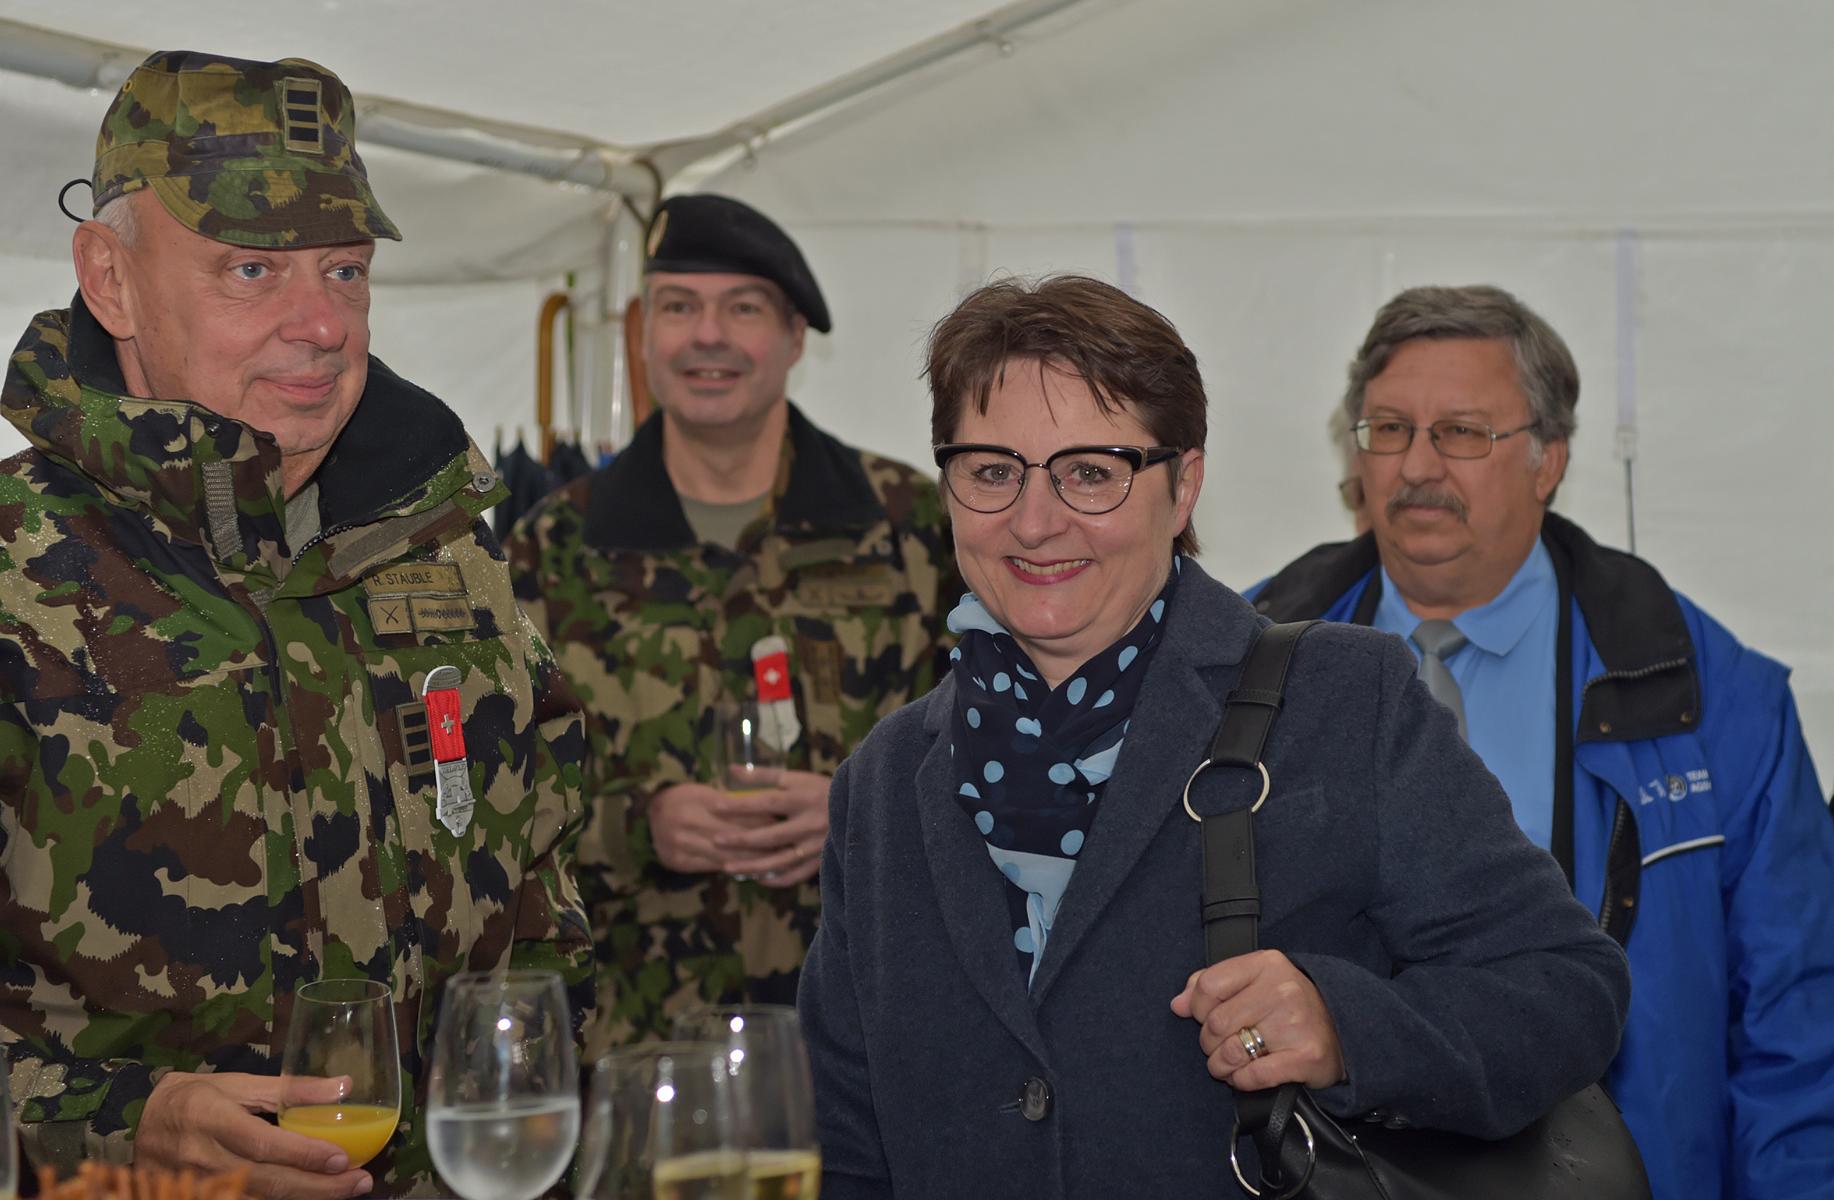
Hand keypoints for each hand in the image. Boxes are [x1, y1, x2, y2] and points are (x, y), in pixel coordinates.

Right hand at [135, 1072, 371, 1199]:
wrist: (139, 1124)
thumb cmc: (197, 1097)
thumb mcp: (240, 1084)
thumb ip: (291, 1088)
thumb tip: (345, 1085)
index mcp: (212, 1119)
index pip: (262, 1143)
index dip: (303, 1154)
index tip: (342, 1158)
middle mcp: (203, 1158)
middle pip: (266, 1181)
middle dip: (317, 1187)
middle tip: (361, 1183)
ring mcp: (197, 1187)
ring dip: (305, 1199)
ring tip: (346, 1192)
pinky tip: (310, 1199)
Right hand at [648, 782, 771, 872]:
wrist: (647, 816)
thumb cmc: (683, 798)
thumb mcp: (705, 791)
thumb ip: (732, 802)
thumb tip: (767, 811)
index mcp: (697, 800)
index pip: (738, 813)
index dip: (762, 819)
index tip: (783, 823)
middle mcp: (687, 823)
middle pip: (735, 836)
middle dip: (763, 842)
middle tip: (786, 845)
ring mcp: (681, 845)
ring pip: (726, 855)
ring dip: (752, 859)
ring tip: (775, 860)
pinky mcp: (679, 862)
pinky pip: (712, 867)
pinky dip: (734, 868)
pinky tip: (752, 870)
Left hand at [713, 769, 830, 887]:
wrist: (861, 807)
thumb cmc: (822, 789)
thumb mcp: (796, 777)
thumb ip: (763, 775)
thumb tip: (731, 770)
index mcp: (804, 798)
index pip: (766, 802)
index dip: (740, 805)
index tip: (715, 806)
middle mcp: (810, 823)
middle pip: (770, 835)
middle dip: (740, 840)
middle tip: (715, 840)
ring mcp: (817, 845)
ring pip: (780, 860)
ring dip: (752, 866)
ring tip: (726, 867)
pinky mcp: (822, 860)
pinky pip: (796, 875)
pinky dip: (776, 879)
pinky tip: (758, 878)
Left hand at [1169, 950, 1345, 1090]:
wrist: (1343, 1030)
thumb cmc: (1288, 1006)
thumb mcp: (1253, 982)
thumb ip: (1211, 985)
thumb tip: (1178, 1004)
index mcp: (1267, 964)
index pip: (1208, 985)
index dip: (1197, 1008)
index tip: (1204, 1018)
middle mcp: (1283, 989)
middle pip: (1216, 1023)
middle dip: (1209, 1042)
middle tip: (1219, 1047)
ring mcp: (1296, 1023)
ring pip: (1231, 1052)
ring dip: (1221, 1066)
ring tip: (1228, 1065)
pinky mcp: (1306, 1056)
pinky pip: (1253, 1076)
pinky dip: (1241, 1081)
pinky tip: (1245, 1076)